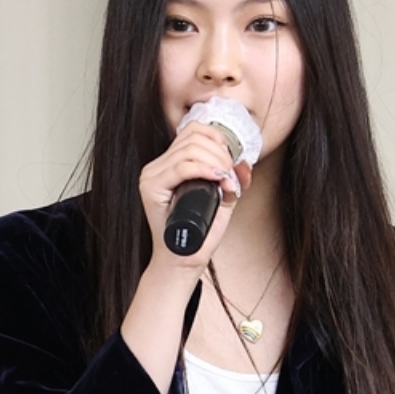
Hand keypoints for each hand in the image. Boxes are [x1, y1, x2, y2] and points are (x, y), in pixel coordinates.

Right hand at [138, 123, 252, 273]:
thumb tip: (243, 163)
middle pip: (193, 138)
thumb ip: (231, 180)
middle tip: (231, 177)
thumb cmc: (199, 234)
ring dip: (216, 162)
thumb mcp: (221, 200)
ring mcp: (151, 176)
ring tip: (226, 181)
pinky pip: (181, 167)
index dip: (217, 139)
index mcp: (168, 165)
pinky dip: (204, 169)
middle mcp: (156, 167)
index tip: (230, 161)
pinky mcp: (151, 189)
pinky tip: (217, 180)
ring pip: (189, 149)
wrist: (182, 261)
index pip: (192, 131)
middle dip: (221, 154)